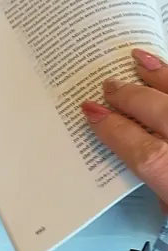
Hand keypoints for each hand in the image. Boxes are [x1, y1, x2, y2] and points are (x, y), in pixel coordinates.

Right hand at [82, 48, 167, 209]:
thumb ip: (161, 191)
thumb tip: (151, 176)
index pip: (131, 142)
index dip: (108, 125)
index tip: (90, 112)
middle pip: (153, 110)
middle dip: (127, 96)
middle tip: (108, 87)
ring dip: (158, 75)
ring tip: (138, 59)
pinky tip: (166, 71)